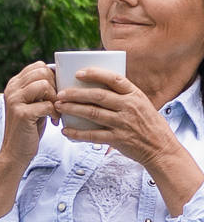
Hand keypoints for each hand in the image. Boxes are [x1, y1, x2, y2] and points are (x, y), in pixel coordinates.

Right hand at [0, 61, 59, 172]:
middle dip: (55, 86)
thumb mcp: (33, 104)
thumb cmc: (29, 128)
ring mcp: (15, 100)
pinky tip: (54, 121)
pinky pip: (47, 105)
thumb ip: (40, 90)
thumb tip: (60, 75)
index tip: (56, 92)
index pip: (38, 66)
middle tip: (57, 102)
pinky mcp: (21, 113)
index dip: (53, 76)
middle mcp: (12, 89)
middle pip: (42, 72)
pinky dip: (55, 113)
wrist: (15, 152)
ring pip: (44, 85)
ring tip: (55, 111)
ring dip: (55, 98)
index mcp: (14, 84)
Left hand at [55, 70, 169, 165]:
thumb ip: (124, 96)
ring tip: (60, 106)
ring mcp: (123, 123)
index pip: (114, 78)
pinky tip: (67, 132)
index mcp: (135, 95)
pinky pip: (93, 136)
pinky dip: (78, 134)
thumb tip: (99, 87)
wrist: (161, 148)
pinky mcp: (118, 140)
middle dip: (76, 93)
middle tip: (61, 93)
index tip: (79, 73)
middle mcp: (128, 107)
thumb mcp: (142, 104)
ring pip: (93, 113)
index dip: (95, 74)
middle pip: (98, 96)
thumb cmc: (150, 125)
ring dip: (73, 109)